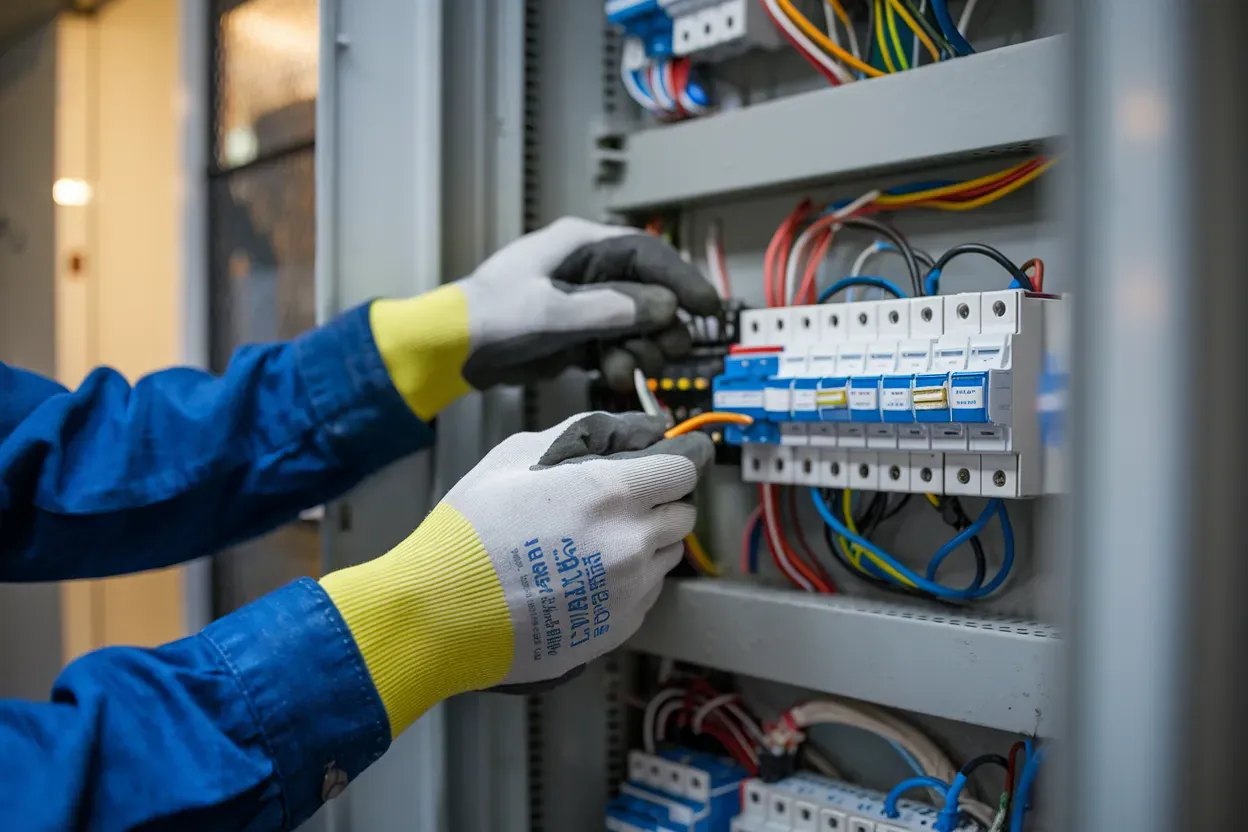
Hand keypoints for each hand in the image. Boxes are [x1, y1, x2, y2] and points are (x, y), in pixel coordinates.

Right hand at [320, 412, 712, 735]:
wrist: (440, 613)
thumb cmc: (470, 534)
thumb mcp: (513, 457)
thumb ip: (577, 435)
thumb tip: (623, 430)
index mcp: (610, 493)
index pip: (682, 469)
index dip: (670, 462)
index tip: (659, 465)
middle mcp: (631, 542)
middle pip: (683, 514)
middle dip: (659, 503)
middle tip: (618, 505)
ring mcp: (628, 590)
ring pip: (667, 556)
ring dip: (645, 544)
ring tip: (591, 545)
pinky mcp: (618, 628)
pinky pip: (645, 595)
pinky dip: (628, 583)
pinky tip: (583, 578)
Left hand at [370, 218, 721, 419]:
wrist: (450, 350)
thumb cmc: (491, 317)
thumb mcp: (551, 311)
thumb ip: (610, 309)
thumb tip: (665, 307)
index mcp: (580, 245)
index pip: (647, 254)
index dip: (681, 279)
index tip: (706, 308)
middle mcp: (587, 269)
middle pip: (648, 291)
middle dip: (664, 323)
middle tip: (672, 349)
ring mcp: (583, 302)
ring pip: (636, 322)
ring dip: (644, 347)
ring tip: (638, 368)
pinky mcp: (577, 333)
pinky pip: (615, 344)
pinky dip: (622, 361)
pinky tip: (615, 376)